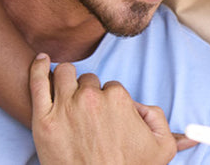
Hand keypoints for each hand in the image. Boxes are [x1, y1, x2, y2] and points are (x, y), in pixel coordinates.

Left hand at [29, 53, 177, 164]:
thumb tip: (173, 123)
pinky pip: (36, 82)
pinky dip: (38, 67)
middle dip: (88, 90)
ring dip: (66, 78)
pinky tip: (41, 60)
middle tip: (87, 110)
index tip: (108, 115)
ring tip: (66, 88)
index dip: (111, 101)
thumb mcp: (160, 148)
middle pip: (88, 79)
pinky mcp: (42, 120)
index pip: (112, 86)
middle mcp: (91, 98)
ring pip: (63, 74)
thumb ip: (163, 124)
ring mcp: (64, 107)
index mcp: (118, 99)